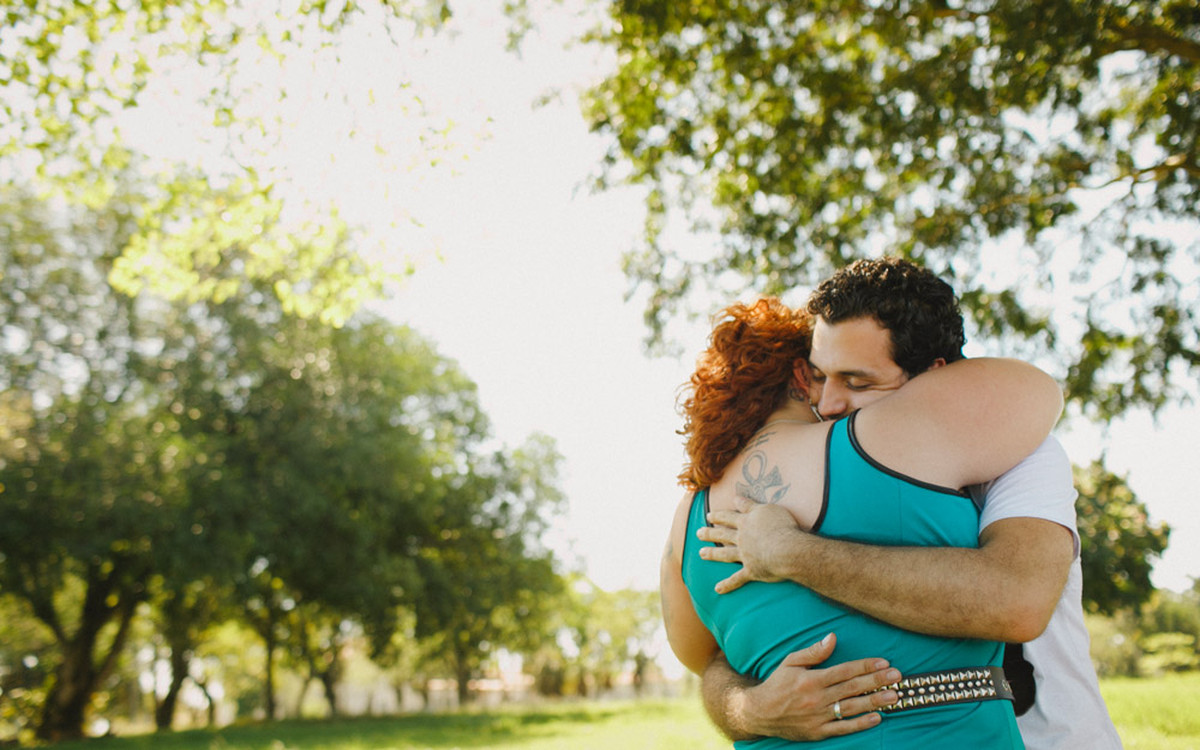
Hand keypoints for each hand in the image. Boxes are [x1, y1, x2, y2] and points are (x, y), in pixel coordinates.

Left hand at [696, 495, 805, 592]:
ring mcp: (745, 556)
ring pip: (725, 554)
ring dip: (712, 554)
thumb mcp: (766, 509)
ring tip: (701, 554)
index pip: (729, 517)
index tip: (709, 515)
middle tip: (698, 533)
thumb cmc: (781, 526)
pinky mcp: (751, 571)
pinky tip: (717, 589)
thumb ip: (749, 505)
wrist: (788, 549)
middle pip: (722, 535)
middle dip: (709, 533)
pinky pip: (737, 579)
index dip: (719, 516)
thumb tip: (735, 499)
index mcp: (746, 523)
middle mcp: (742, 539)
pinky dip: (727, 585)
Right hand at [735, 634, 899, 740]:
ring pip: (851, 707)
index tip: (884, 663)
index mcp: (811, 679)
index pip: (844, 670)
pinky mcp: (818, 732)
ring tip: (894, 697)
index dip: (865, 666)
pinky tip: (876, 718)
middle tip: (897, 677)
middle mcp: (817, 697)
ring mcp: (818, 716)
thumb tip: (833, 638)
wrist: (759, 712)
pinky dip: (860, 723)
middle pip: (852, 688)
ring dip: (874, 701)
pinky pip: (843, 728)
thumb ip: (813, 651)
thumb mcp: (790, 662)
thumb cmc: (776, 684)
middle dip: (876, 682)